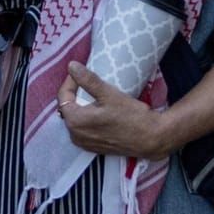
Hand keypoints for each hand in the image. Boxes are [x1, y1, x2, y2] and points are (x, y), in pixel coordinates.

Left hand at [57, 62, 173, 158]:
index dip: (70, 81)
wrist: (151, 138)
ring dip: (82, 106)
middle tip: (87, 81)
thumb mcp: (108, 94)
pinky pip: (84, 128)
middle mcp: (75, 135)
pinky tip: (99, 110)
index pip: (63, 96)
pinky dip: (88, 117)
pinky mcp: (94, 147)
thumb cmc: (131, 116)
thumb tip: (71, 66)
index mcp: (75, 121)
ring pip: (76, 119)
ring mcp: (84, 143)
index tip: (80, 72)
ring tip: (94, 95)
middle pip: (68, 108)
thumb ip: (88, 80)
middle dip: (75, 94)